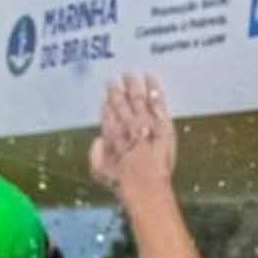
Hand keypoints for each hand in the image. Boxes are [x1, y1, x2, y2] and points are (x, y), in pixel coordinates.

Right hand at [87, 72, 175, 196]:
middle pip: (122, 104)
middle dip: (118, 91)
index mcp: (113, 136)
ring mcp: (144, 122)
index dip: (108, 107)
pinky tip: (150, 76)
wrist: (143, 183)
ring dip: (133, 86)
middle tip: (115, 78)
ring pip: (137, 99)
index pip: (110, 118)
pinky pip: (156, 101)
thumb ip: (96, 155)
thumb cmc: (123, 184)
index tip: (105, 98)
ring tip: (129, 74)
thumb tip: (97, 138)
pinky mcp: (162, 122)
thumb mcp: (101, 172)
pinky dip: (154, 88)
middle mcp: (126, 126)